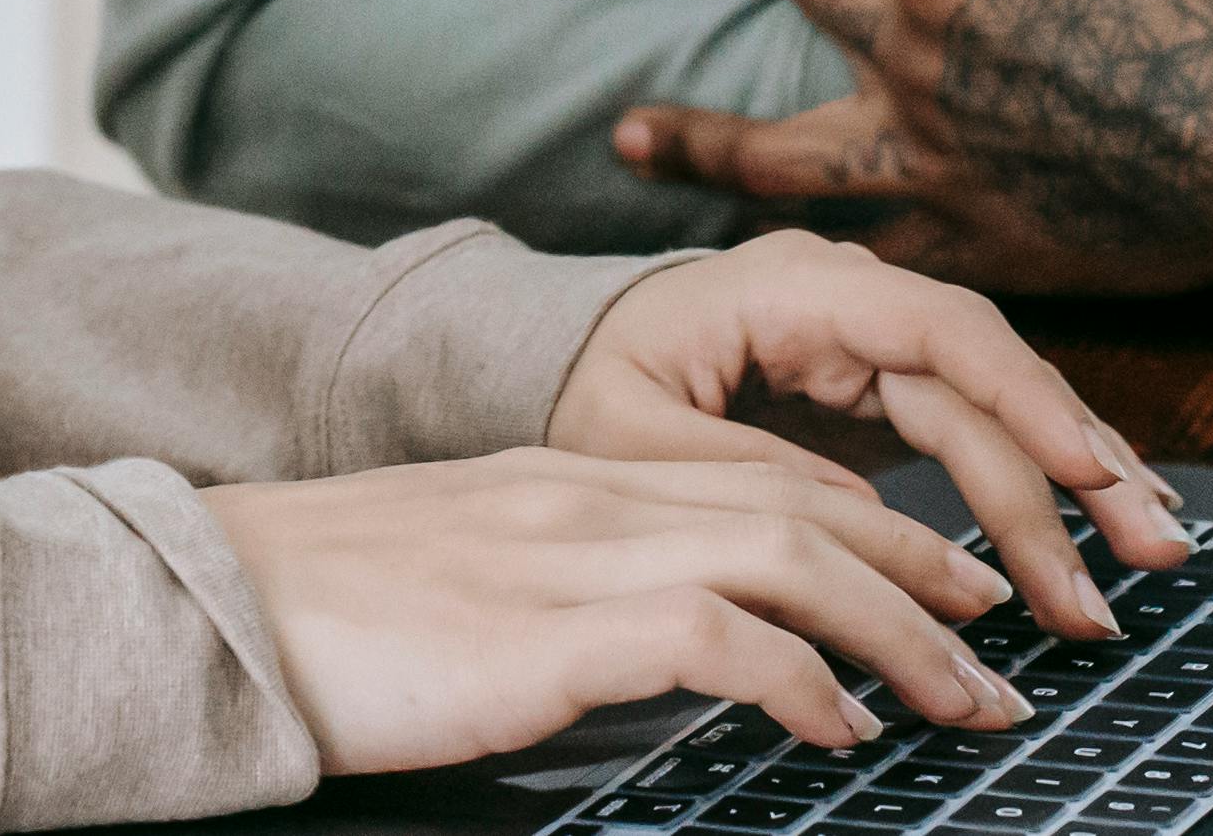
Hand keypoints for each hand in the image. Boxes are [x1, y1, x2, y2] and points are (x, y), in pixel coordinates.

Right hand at [204, 450, 1031, 774]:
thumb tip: (654, 643)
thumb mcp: (468, 581)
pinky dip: (802, 682)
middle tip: (1003, 644)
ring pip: (795, 561)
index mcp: (572, 481)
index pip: (762, 482)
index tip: (944, 587)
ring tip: (963, 702)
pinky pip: (720, 639)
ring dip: (902, 637)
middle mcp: (590, 497)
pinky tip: (839, 730)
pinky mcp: (549, 630)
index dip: (874, 531)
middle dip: (926, 577)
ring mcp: (573, 554)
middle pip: (807, 512)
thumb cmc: (322, 616)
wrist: (209, 604)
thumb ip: (562, 589)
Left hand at [552, 228, 1189, 634]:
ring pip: (998, 401)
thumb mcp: (624, 434)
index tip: (1086, 472)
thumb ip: (733, 468)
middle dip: (1073, 467)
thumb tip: (859, 515)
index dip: (1022, 398)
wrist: (561, 350)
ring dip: (1079, 478)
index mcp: (791, 284)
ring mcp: (872, 333)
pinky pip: (975, 423)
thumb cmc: (584, 383)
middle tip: (1141, 561)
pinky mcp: (879, 379)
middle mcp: (851, 295)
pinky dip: (1037, 476)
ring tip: (1153, 552)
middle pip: (987, 376)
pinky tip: (1095, 524)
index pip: (936, 329)